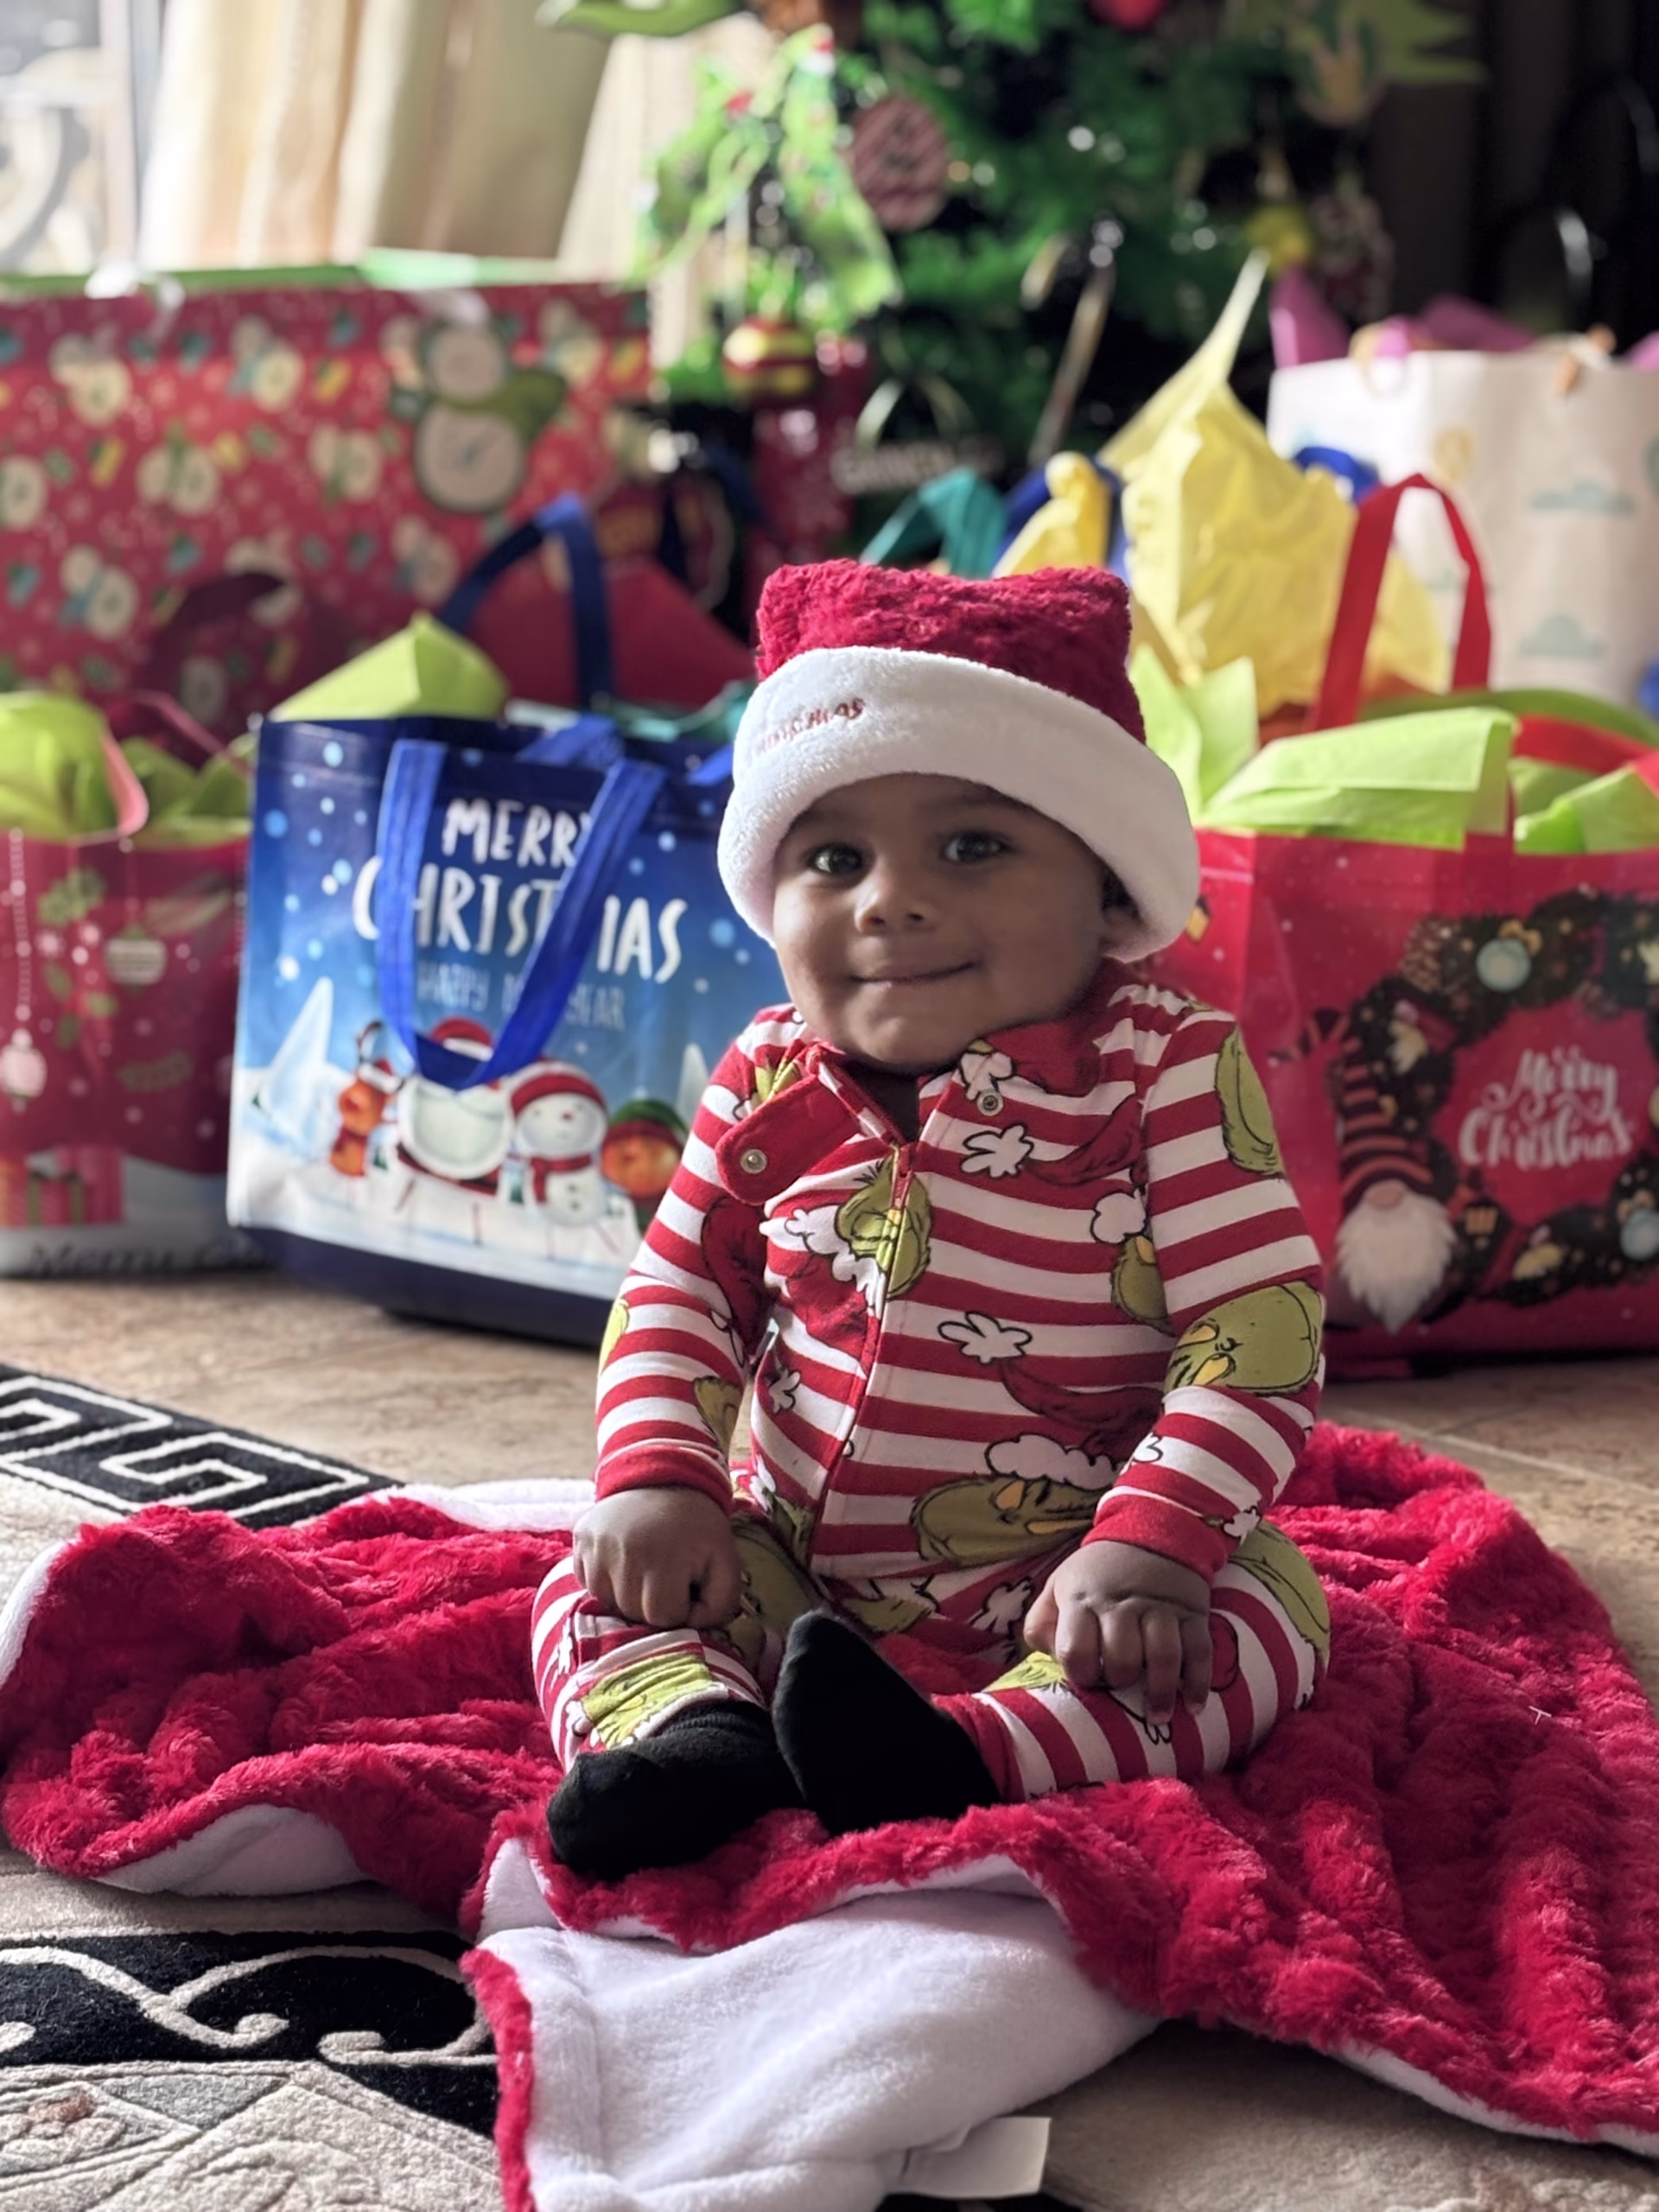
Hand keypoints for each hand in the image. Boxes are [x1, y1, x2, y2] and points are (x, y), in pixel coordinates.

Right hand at [572, 1487, 741, 1630]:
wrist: (664, 1476)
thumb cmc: (698, 1526)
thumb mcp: (727, 1559)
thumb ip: (722, 1604)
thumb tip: (693, 1628)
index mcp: (660, 1561)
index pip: (664, 1617)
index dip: (681, 1606)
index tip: (688, 1583)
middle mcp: (620, 1556)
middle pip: (634, 1613)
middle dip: (655, 1603)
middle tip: (668, 1574)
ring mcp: (595, 1549)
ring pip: (610, 1603)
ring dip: (630, 1595)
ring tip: (647, 1567)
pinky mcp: (579, 1542)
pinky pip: (590, 1585)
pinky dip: (608, 1582)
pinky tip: (626, 1560)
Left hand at [1023, 1540, 1211, 1723]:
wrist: (1152, 1532)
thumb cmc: (1098, 1571)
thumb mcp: (1059, 1584)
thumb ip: (1042, 1622)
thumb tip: (1048, 1660)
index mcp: (1082, 1599)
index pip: (1075, 1649)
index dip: (1079, 1674)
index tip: (1087, 1680)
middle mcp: (1122, 1604)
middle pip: (1122, 1657)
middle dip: (1119, 1681)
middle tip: (1121, 1690)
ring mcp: (1161, 1608)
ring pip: (1163, 1657)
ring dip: (1161, 1693)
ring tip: (1157, 1716)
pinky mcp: (1193, 1612)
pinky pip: (1199, 1652)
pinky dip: (1198, 1682)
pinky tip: (1193, 1705)